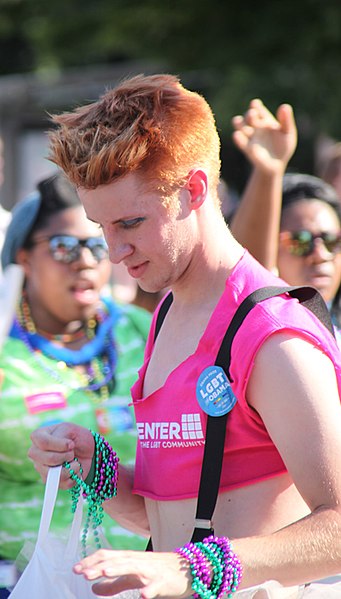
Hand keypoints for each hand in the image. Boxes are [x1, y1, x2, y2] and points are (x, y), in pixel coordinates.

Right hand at [28, 422, 93, 488]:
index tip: (71, 444)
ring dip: (71, 468)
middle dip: (66, 456)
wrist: (86, 449)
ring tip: (75, 462)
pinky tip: (74, 469)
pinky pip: (63, 484)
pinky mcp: (51, 481)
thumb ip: (61, 437)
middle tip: (72, 453)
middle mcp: (36, 454)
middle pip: (49, 459)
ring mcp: (41, 469)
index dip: (60, 444)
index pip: (43, 442)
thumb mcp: (70, 429)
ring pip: (55, 474)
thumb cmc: (75, 437)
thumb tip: (55, 458)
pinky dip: (74, 477)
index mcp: (38, 436)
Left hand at [73, 549, 191, 597]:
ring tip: (105, 573)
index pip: (108, 556)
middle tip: (83, 573)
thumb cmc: (158, 571)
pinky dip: (149, 590)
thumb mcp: (134, 577)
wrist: (188, 568)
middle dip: (100, 566)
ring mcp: (151, 570)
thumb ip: (115, 583)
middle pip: (117, 560)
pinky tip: (143, 596)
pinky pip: (156, 586)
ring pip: (134, 567)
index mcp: (130, 559)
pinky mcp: (164, 582)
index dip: (92, 561)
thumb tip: (94, 588)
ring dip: (119, 569)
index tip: (76, 569)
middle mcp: (138, 561)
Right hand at [232, 99, 296, 174]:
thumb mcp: (288, 132)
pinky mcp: (248, 149)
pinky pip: (241, 143)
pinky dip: (239, 139)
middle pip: (249, 117)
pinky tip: (237, 135)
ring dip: (239, 124)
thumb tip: (284, 106)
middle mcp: (255, 127)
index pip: (258, 110)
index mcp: (265, 120)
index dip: (255, 106)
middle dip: (249, 115)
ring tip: (237, 121)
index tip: (255, 104)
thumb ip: (286, 120)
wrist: (277, 164)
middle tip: (252, 114)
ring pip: (241, 127)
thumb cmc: (283, 147)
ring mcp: (250, 138)